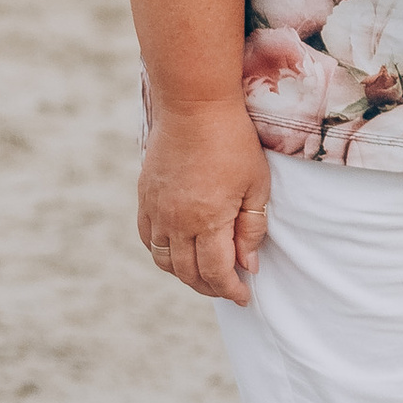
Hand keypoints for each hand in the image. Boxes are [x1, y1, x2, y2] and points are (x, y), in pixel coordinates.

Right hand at [136, 102, 271, 305]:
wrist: (193, 106)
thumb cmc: (233, 142)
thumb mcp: (256, 185)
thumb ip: (252, 228)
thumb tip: (248, 265)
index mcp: (206, 220)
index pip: (215, 272)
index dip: (230, 290)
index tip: (244, 297)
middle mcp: (175, 221)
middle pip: (188, 272)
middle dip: (210, 287)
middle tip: (229, 288)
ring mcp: (156, 210)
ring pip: (164, 261)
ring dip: (185, 274)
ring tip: (207, 273)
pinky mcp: (145, 197)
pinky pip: (148, 239)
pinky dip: (163, 254)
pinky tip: (180, 251)